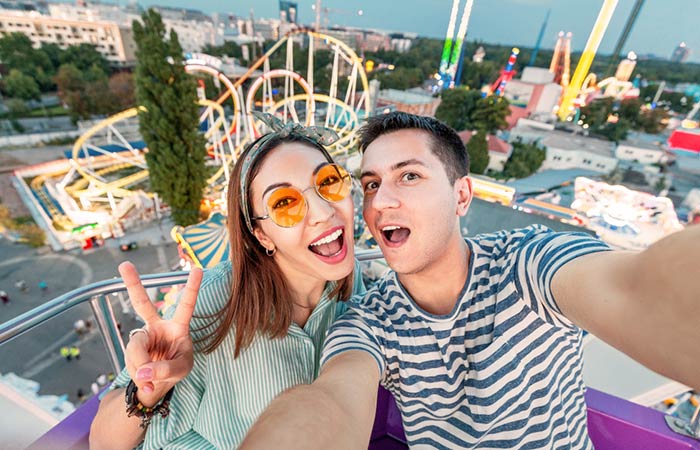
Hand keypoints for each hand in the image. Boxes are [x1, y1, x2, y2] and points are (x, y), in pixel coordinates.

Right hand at [119, 261, 202, 406]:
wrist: (158, 382)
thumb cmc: (176, 368)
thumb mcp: (181, 370)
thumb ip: (166, 369)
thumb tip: (144, 371)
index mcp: (178, 326)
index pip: (186, 305)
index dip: (192, 288)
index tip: (198, 268)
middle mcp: (157, 326)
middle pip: (142, 304)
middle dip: (133, 284)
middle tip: (124, 265)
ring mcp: (142, 337)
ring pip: (136, 348)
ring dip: (142, 368)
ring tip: (151, 382)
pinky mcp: (131, 349)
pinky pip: (131, 361)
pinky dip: (138, 376)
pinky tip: (145, 382)